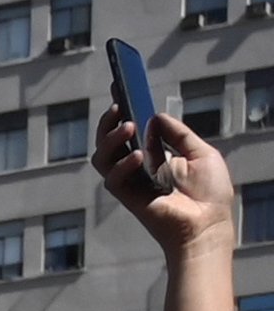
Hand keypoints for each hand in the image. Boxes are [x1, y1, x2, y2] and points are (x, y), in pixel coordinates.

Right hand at [99, 102, 240, 257]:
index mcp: (154, 155)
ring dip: (111, 138)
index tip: (119, 86)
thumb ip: (178, 134)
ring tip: (129, 124)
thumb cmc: (209, 193)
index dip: (124, 109)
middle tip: (119, 104)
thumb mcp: (201, 152)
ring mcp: (130, 182)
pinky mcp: (127, 197)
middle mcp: (137, 167)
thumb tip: (156, 116)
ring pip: (101, 157)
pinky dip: (123, 164)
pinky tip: (140, 155)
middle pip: (108, 141)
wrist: (208, 223)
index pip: (131, 130)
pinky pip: (112, 179)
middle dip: (109, 121)